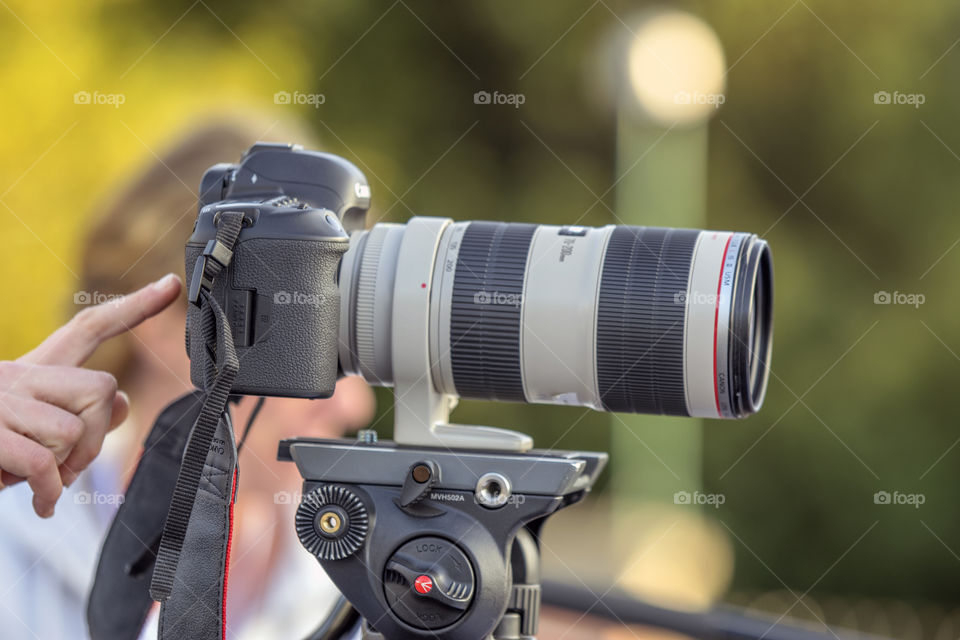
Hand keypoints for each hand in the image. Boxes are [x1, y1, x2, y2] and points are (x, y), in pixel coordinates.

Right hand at [0, 273, 181, 516]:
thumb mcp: (32, 432)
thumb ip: (76, 414)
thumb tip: (125, 402)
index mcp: (31, 371)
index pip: (89, 329)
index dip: (135, 307)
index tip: (173, 284)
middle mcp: (16, 374)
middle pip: (103, 388)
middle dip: (97, 437)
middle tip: (68, 466)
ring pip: (74, 431)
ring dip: (63, 471)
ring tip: (35, 482)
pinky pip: (44, 464)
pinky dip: (49, 492)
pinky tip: (42, 504)